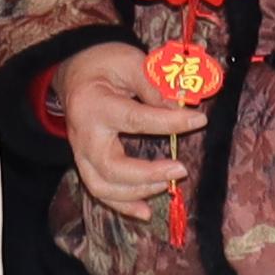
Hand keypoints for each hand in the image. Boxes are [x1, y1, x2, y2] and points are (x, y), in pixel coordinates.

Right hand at [46, 39, 202, 219]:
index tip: (198, 119)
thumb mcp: (130, 62)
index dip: (168, 121)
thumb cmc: (106, 64)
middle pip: (111, 166)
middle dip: (147, 174)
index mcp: (94, 104)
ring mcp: (80, 152)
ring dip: (136, 192)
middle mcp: (83, 133)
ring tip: (168, 185)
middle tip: (180, 169)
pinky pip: (99, 190)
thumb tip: (185, 108)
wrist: (75, 69)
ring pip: (102, 185)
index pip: (134, 118)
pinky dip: (122, 205)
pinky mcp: (85, 162)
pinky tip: (145, 212)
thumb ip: (155, 86)